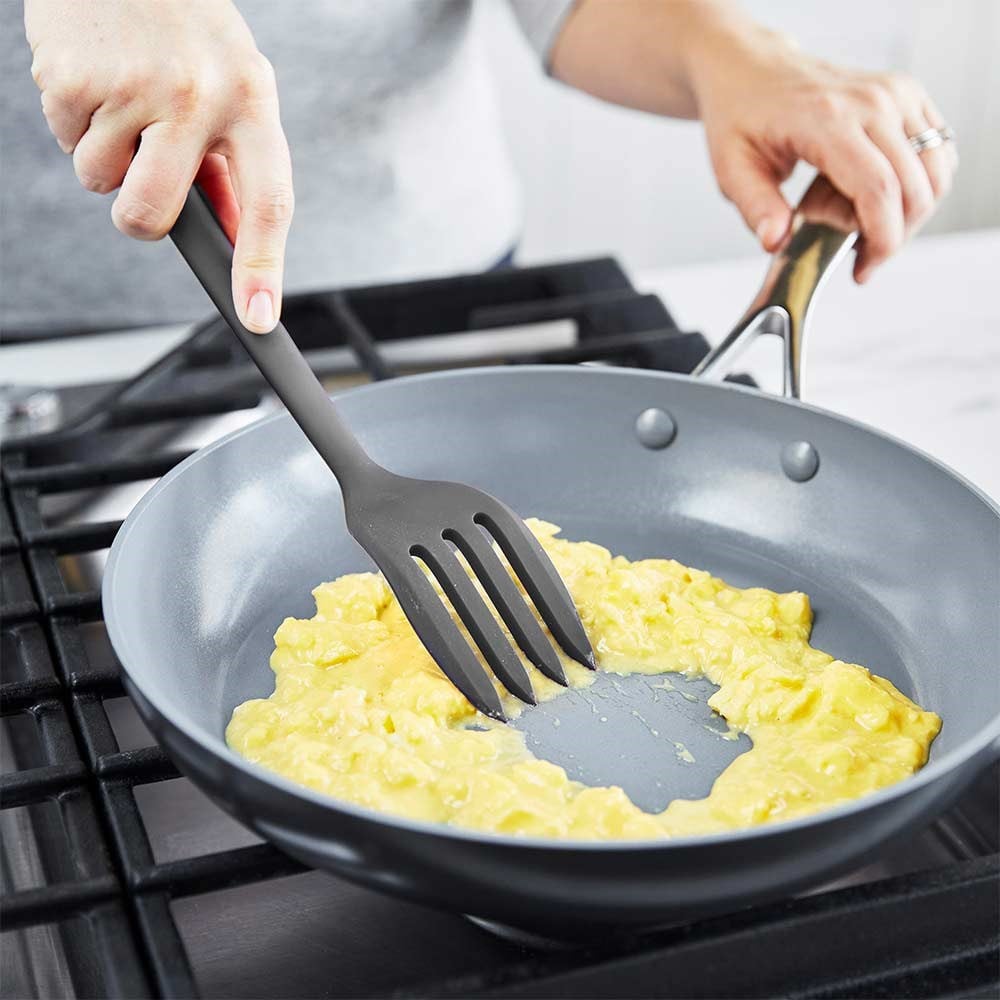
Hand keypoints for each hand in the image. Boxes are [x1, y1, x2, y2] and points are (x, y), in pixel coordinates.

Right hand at [24, 0, 292, 330]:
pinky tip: (97, 80)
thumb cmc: (190, 32)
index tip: (257, 318)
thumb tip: (230, 235)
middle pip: (154, 215)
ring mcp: (132, 86)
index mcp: (252, 102)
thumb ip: (232, 163)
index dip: (262, 268)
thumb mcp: (235, 86)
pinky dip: (76, 123)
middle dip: (140, 218)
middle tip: (141, 181)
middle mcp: (197, 96)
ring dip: (106, 158)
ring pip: (101, 184)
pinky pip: (66, 142)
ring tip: (125, 100)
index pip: (268, 203)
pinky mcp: (72, 76)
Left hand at [690, 24, 956, 282]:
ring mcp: (894, 95)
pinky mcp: (907, 95)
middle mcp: (871, 102)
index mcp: (828, 120)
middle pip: (913, 186)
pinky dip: (918, 185)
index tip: (863, 268)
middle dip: (894, 235)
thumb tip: (775, 241)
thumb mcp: (732, 168)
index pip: (878, 188)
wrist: (753, 72)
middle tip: (860, 256)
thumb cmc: (742, 117)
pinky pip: (937, 151)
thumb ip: (756, 208)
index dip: (881, 239)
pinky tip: (880, 198)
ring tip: (866, 225)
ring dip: (911, 213)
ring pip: (935, 171)